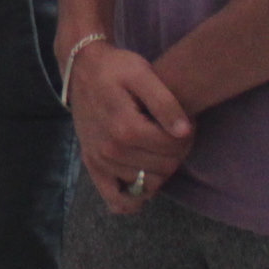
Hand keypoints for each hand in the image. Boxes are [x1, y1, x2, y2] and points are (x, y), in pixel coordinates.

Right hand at [69, 42, 193, 211]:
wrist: (81, 68)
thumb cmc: (115, 68)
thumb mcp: (142, 73)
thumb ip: (165, 102)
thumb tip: (184, 132)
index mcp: (126, 128)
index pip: (174, 148)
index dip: (187, 136)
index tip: (184, 123)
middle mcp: (111, 150)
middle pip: (164, 168)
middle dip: (176, 152)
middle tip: (173, 134)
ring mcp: (100, 160)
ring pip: (148, 183)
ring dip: (160, 170)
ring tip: (158, 147)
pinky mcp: (92, 165)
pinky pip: (115, 199)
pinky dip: (132, 200)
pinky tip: (142, 187)